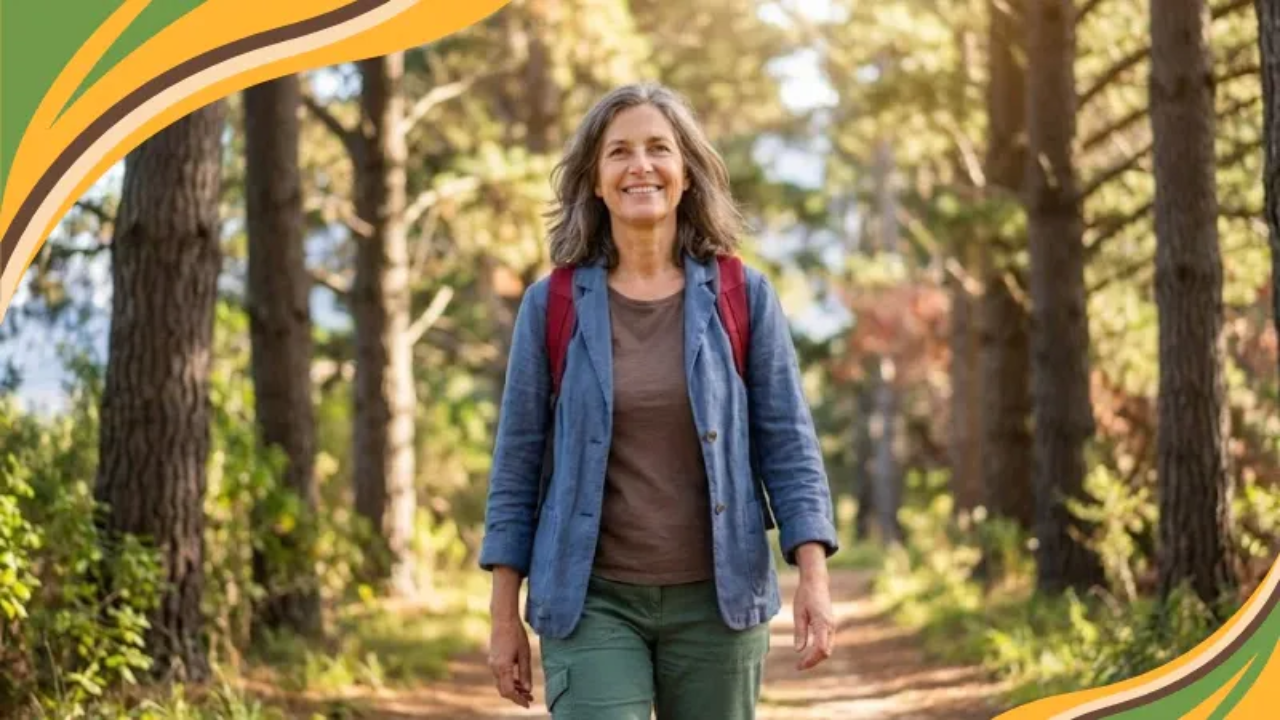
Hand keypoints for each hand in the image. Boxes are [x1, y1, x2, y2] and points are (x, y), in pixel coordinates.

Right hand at [488, 616, 533, 707]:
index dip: (519, 699)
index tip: (528, 704)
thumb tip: (527, 689)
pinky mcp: (493, 659)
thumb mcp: (524, 654)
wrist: (503, 619)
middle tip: (530, 699)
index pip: (509, 691)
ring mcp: (492, 663)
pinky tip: (519, 681)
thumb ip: (525, 673)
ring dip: (513, 689)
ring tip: (527, 691)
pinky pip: (500, 676)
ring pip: (501, 683)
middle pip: (504, 690)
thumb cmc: (516, 634)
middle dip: (517, 696)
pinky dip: (509, 681)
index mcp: (502, 667)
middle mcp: (494, 667)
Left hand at [792, 545, 834, 670]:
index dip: (810, 660)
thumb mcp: (798, 613)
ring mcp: (832, 626)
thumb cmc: (805, 595)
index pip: (820, 648)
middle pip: (825, 652)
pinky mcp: (830, 625)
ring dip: (816, 657)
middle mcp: (830, 626)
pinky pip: (827, 642)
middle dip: (813, 661)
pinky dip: (819, 650)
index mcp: (822, 623)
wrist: (816, 582)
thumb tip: (798, 650)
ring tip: (802, 662)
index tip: (799, 666)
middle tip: (798, 667)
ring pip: (828, 648)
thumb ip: (799, 632)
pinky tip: (808, 652)